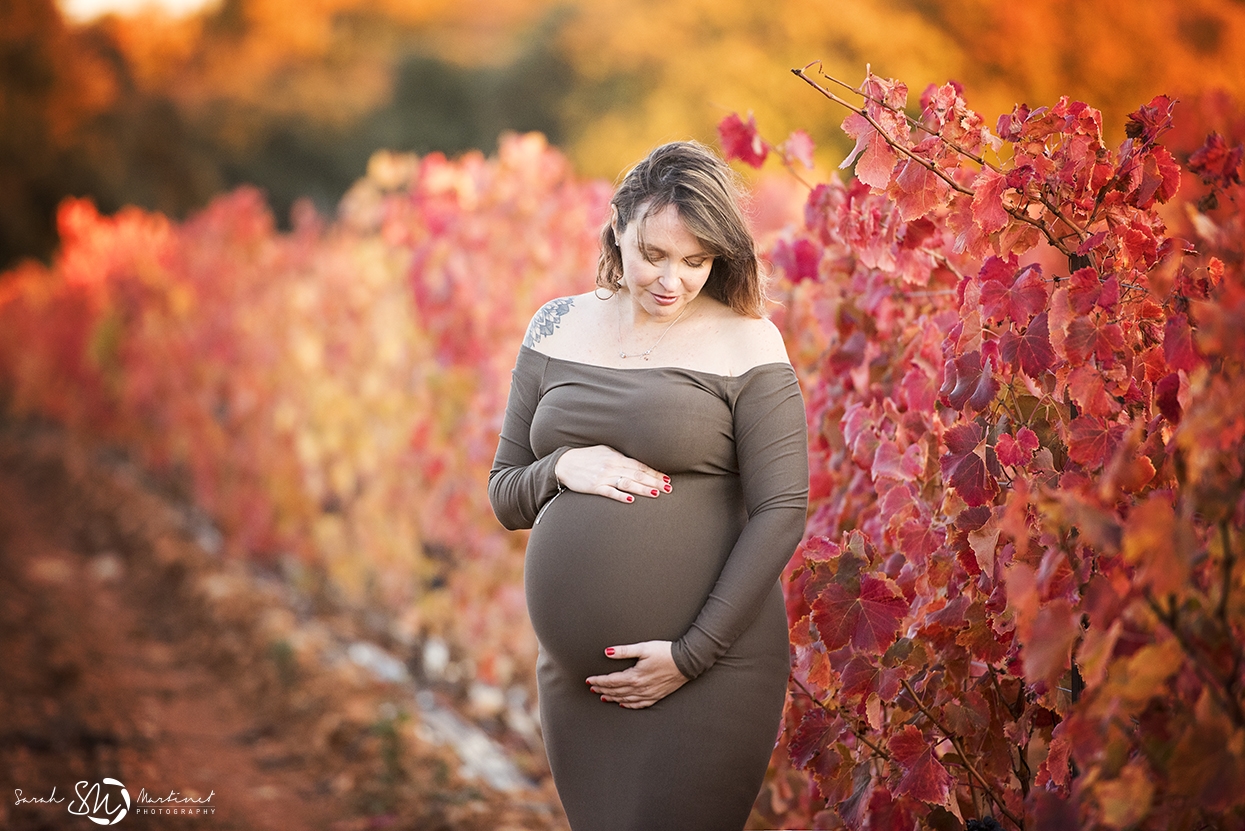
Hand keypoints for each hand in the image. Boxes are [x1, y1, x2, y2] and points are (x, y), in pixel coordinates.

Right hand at [554, 445, 670, 503]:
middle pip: (637, 474)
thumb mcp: (604, 452)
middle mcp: (612, 465)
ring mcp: (603, 476)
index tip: (666, 478)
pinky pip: (609, 492)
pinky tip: (631, 500)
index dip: (654, 472)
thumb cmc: (586, 457)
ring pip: (627, 483)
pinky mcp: (594, 487)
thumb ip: (620, 457)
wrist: (564, 463)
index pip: (639, 465)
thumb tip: (636, 463)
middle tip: (668, 488)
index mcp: (616, 457)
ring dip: (642, 488)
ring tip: (656, 493)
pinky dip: (621, 496)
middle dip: (654, 481)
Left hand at [586, 640, 687, 708]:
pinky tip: (623, 704)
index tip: (589, 680)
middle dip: (602, 690)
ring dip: (612, 698)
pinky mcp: (656, 696)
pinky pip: (639, 705)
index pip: (611, 681)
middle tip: (592, 688)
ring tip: (603, 697)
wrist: (687, 662)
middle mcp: (640, 688)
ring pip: (625, 699)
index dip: (598, 681)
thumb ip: (624, 651)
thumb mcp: (643, 648)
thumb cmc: (666, 653)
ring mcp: (648, 694)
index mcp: (635, 676)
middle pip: (616, 691)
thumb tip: (607, 652)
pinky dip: (628, 705)